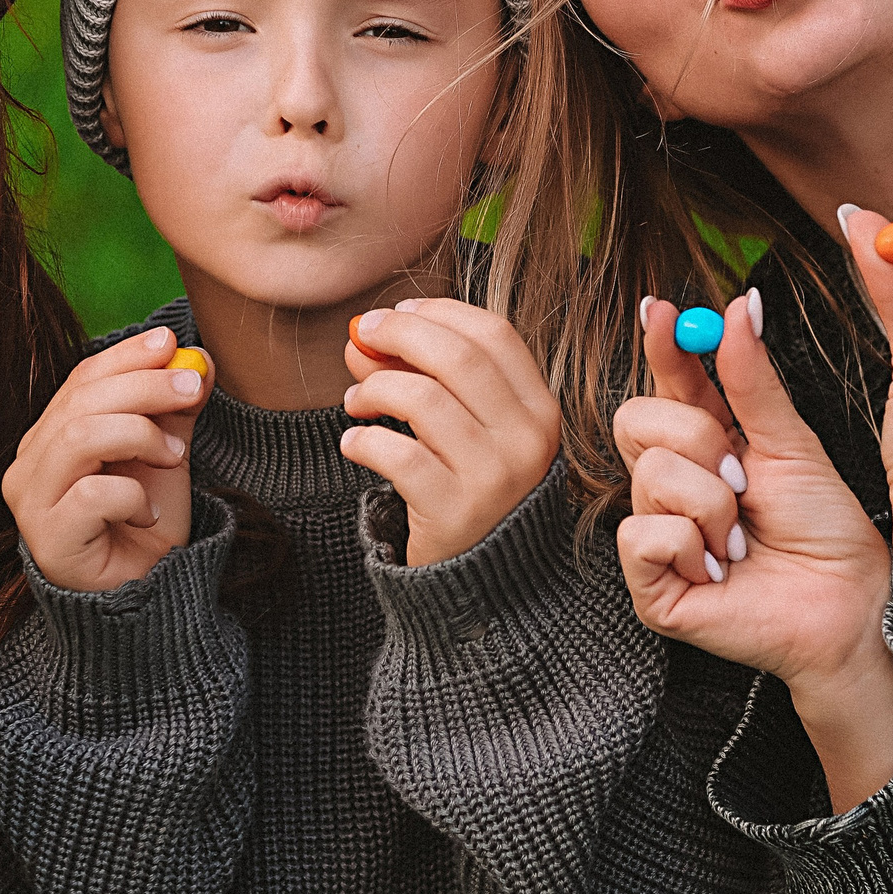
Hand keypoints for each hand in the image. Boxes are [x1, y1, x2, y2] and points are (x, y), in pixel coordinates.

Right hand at [1, 324, 211, 592]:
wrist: (143, 601)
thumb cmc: (144, 528)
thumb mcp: (164, 458)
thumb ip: (172, 413)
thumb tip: (197, 362)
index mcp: (50, 438)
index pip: (80, 380)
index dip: (126, 356)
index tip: (171, 342)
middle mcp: (29, 466)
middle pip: (80, 402)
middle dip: (144, 386)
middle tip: (193, 386)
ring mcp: (32, 504)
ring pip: (79, 438)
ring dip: (139, 435)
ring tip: (175, 455)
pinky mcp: (48, 540)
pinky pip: (91, 494)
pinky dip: (131, 495)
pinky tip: (148, 513)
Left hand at [338, 299, 560, 564]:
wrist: (485, 582)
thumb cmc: (470, 489)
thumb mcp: (464, 429)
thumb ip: (422, 377)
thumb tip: (362, 336)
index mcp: (539, 410)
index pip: (494, 335)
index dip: (441, 312)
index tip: (400, 311)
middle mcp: (527, 441)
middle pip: (458, 357)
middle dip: (401, 334)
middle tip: (363, 336)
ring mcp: (494, 478)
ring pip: (423, 400)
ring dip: (375, 389)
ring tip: (355, 402)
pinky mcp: (455, 512)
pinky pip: (398, 456)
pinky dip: (363, 441)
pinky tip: (353, 444)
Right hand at [615, 295, 892, 809]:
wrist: (850, 603)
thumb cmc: (825, 531)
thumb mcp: (791, 444)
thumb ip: (753, 381)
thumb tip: (738, 306)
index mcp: (705, 445)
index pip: (665, 384)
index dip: (659, 346)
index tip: (661, 311)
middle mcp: (671, 487)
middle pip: (635, 419)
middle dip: (698, 438)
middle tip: (744, 477)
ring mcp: (656, 536)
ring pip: (649, 475)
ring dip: (712, 505)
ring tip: (743, 539)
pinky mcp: (650, 587)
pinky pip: (643, 535)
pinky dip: (692, 547)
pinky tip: (720, 570)